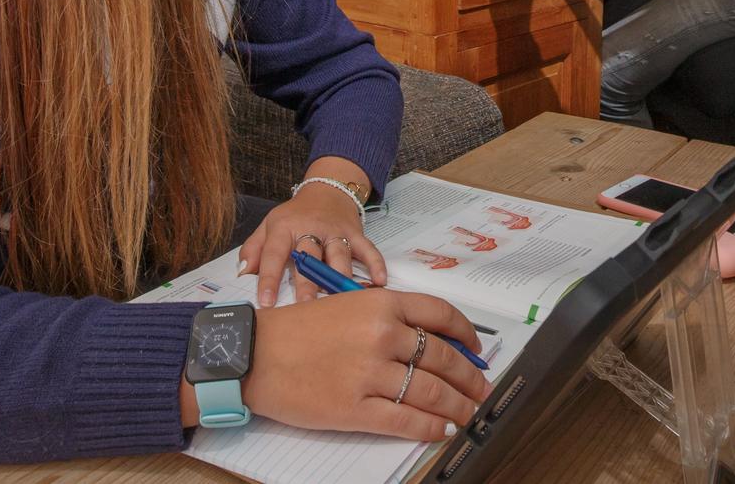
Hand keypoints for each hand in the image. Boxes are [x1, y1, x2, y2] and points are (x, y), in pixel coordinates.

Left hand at [239, 175, 386, 306]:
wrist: (326, 190)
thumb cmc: (295, 215)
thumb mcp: (268, 225)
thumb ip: (252, 248)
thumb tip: (241, 272)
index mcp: (285, 228)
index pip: (274, 253)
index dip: (268, 278)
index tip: (266, 301)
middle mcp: (311, 229)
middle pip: (310, 257)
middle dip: (308, 282)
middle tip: (305, 307)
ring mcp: (336, 232)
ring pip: (338, 256)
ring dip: (339, 278)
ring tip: (341, 301)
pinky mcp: (356, 234)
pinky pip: (367, 250)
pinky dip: (375, 264)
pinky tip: (379, 281)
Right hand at [243, 288, 488, 440]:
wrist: (254, 354)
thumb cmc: (296, 330)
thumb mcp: (346, 306)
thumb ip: (386, 320)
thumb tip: (430, 343)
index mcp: (381, 304)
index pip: (441, 315)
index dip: (467, 335)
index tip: (477, 350)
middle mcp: (382, 335)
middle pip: (444, 358)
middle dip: (469, 379)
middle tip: (480, 390)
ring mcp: (370, 373)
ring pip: (431, 393)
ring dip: (457, 407)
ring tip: (468, 415)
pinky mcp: (356, 408)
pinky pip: (406, 421)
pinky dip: (430, 428)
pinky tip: (441, 430)